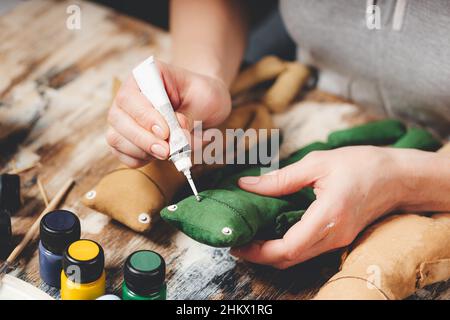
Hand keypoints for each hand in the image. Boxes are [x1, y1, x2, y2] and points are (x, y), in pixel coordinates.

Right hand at [107, 60, 230, 167]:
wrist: (206, 105)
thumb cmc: (204, 97)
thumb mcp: (205, 100)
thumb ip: (188, 118)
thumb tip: (175, 138)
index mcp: (145, 75)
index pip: (129, 97)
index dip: (145, 117)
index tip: (165, 132)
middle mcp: (128, 95)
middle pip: (117, 119)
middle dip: (144, 139)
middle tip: (167, 151)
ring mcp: (123, 117)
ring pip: (117, 139)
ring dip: (143, 151)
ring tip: (170, 151)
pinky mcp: (125, 138)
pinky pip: (123, 155)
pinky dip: (141, 159)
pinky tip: (160, 155)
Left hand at [232, 146, 413, 268]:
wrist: (397, 177)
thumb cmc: (361, 165)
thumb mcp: (317, 163)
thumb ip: (280, 178)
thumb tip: (247, 184)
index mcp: (329, 215)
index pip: (289, 247)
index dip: (260, 251)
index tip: (239, 244)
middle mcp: (334, 235)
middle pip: (290, 259)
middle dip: (260, 256)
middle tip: (238, 242)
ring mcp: (338, 240)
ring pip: (298, 258)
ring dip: (272, 254)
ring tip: (251, 238)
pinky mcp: (339, 238)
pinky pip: (308, 250)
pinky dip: (287, 247)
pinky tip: (273, 233)